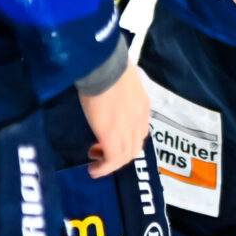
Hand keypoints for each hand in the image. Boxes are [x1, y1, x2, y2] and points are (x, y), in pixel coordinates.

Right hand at [78, 62, 149, 177]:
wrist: (104, 66)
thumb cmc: (107, 65)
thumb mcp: (119, 78)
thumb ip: (118, 89)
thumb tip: (107, 88)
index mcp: (141, 104)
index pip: (140, 130)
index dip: (127, 138)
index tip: (110, 137)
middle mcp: (139, 119)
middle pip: (135, 146)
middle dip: (119, 153)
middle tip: (101, 150)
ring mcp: (128, 130)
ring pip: (125, 156)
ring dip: (111, 162)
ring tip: (96, 160)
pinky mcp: (114, 138)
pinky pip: (112, 160)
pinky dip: (104, 169)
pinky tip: (94, 170)